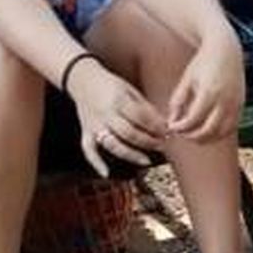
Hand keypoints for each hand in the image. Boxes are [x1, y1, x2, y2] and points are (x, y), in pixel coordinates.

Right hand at [68, 59, 167, 176]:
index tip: (169, 132)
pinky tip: (106, 173)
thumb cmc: (110, 84)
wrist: (83, 79)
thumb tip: (163, 123)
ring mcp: (94, 124)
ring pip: (112, 144)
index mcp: (118, 99)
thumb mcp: (130, 90)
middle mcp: (105, 113)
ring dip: (131, 154)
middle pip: (129, 133)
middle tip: (162, 146)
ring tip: (147, 160)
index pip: (141, 117)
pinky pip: (88, 150)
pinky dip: (96, 163)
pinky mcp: (86, 131)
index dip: (157, 126)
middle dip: (148, 142)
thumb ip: (145, 107)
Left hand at [167, 38, 243, 141]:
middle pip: (207, 131)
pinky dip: (219, 133)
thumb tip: (172, 122)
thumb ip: (177, 102)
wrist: (226, 50)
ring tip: (193, 134)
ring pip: (221, 133)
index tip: (172, 127)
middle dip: (191, 136)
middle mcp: (225, 101)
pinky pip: (231, 127)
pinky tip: (208, 129)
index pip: (192, 121)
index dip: (179, 128)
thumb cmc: (203, 62)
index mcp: (209, 93)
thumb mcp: (186, 80)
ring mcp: (235, 104)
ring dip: (206, 137)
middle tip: (181, 133)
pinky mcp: (241, 105)